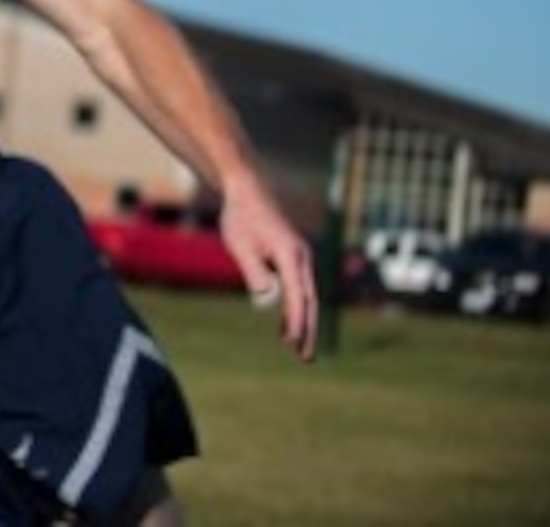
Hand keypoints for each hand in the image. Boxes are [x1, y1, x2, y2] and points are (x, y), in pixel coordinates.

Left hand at [220, 177, 318, 361]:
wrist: (246, 191)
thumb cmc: (240, 218)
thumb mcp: (240, 245)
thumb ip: (254, 271)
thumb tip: (268, 297)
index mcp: (290, 254)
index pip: (297, 296)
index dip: (296, 322)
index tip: (292, 344)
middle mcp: (301, 257)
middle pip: (309, 300)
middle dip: (308, 330)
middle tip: (305, 357)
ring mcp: (300, 257)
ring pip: (306, 296)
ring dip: (303, 321)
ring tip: (297, 348)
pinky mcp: (293, 257)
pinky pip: (299, 288)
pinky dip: (296, 307)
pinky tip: (287, 324)